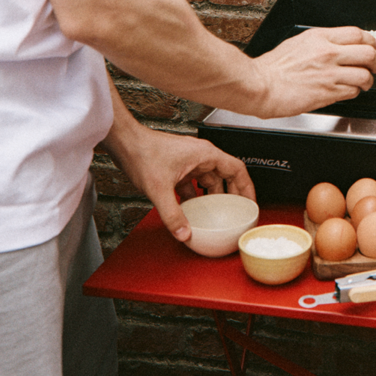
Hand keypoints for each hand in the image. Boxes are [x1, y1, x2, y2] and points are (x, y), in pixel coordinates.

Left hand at [108, 125, 255, 244]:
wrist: (125, 143)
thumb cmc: (143, 152)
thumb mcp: (159, 188)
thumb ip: (173, 215)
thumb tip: (184, 233)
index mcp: (205, 155)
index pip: (237, 169)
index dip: (247, 187)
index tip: (250, 203)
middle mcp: (200, 156)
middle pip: (225, 177)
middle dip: (231, 196)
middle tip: (235, 213)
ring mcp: (189, 161)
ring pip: (208, 181)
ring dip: (211, 198)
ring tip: (214, 215)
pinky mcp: (178, 167)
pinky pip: (193, 185)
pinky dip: (194, 197)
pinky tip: (190, 210)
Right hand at [249, 26, 375, 118]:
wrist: (260, 85)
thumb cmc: (274, 67)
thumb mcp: (298, 42)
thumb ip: (321, 43)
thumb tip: (339, 46)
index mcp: (320, 37)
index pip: (358, 33)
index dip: (370, 41)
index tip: (372, 46)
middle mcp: (328, 53)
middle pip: (368, 53)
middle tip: (374, 66)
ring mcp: (329, 73)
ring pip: (365, 75)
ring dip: (368, 80)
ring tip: (363, 83)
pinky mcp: (328, 92)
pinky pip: (353, 91)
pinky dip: (354, 92)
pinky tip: (348, 91)